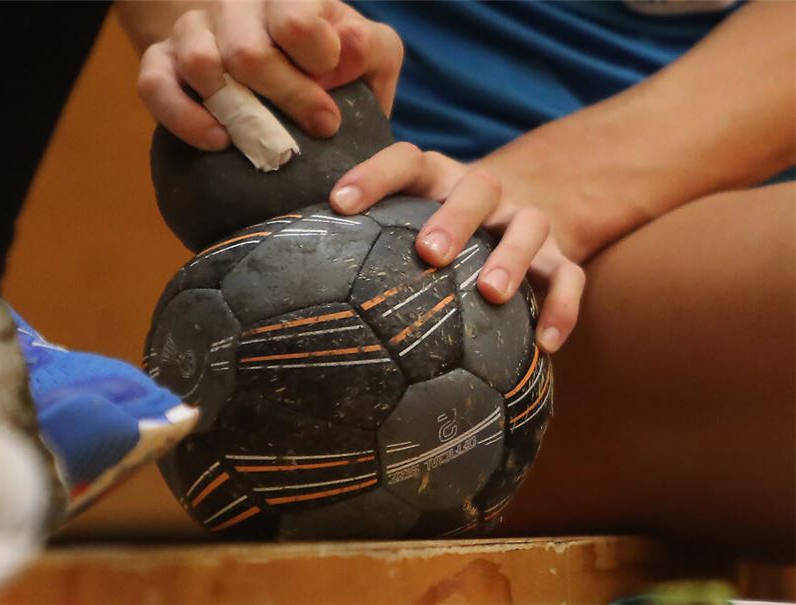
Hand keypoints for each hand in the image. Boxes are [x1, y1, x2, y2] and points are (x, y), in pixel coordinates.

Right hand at [137, 0, 402, 149]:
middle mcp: (235, 5)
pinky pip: (156, 86)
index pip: (295, 21)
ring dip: (237, 111)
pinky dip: (186, 120)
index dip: (319, 60)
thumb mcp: (368, 55)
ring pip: (201, 65)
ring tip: (266, 139)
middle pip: (249, 53)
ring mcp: (193, 31)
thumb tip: (348, 50)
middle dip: (290, 98)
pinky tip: (218, 141)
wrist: (275, 78)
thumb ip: (371, 51)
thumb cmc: (327, 67)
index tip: (334, 84)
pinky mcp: (160, 62)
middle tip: (321, 127)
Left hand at [329, 143, 584, 352]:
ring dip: (511, 257)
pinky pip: (569, 277)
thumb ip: (363, 238)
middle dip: (454, 218)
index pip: (405, 161)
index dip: (372, 176)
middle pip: (476, 188)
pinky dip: (563, 308)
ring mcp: (524, 221)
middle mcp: (484, 192)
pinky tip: (545, 346)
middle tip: (429, 253)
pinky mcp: (558, 256)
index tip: (339, 205)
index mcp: (437, 177)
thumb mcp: (404, 219)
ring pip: (529, 226)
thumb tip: (290, 275)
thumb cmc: (434, 227)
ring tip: (490, 294)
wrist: (515, 211)